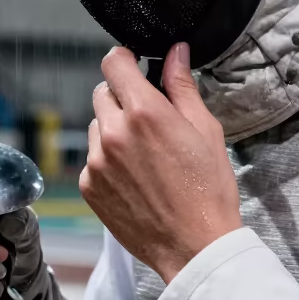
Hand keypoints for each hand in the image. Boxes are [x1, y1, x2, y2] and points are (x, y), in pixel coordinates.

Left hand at [80, 42, 241, 283]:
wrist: (195, 247)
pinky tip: (134, 177)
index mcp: (144, 112)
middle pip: (103, 92)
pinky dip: (107, 159)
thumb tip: (175, 52)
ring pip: (96, 126)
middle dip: (123, 96)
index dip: (125, 59)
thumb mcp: (205, 130)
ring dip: (113, 128)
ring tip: (144, 153)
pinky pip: (92, 158)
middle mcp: (113, 133)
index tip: (135, 66)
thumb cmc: (208, 189)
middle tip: (148, 118)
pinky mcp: (89, 186)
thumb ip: (182, 86)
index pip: (114, 62)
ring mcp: (96, 162)